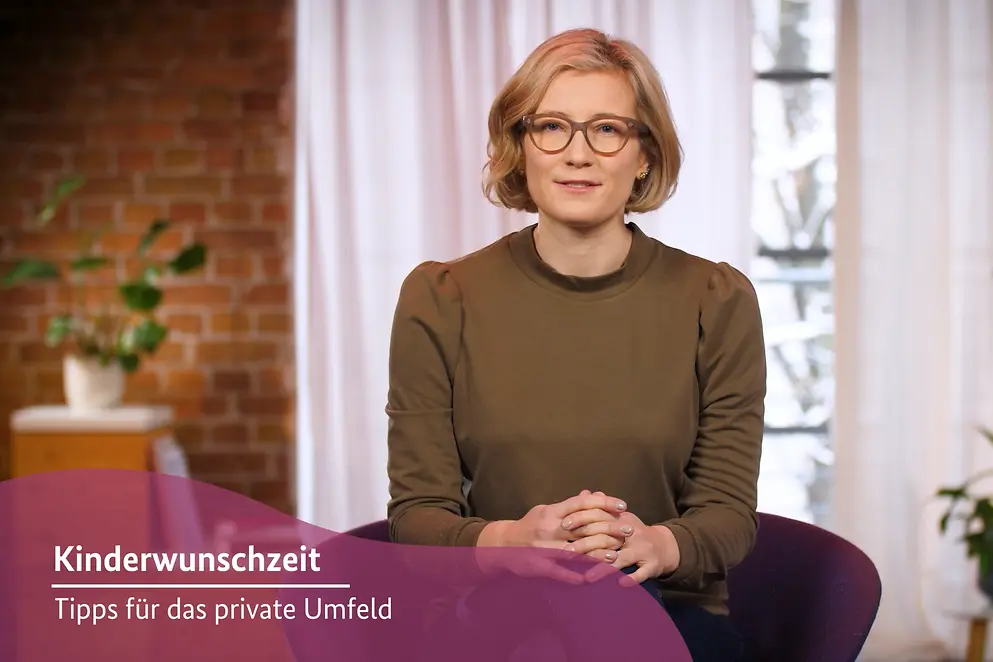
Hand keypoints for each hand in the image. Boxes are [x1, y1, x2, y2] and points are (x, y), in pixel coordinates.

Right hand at [476, 490, 627, 583]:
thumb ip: (570, 505)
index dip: (604, 503)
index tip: (622, 506)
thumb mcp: (548, 510)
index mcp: (552, 512)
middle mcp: (550, 528)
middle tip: (629, 529)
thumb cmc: (530, 524)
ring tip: (616, 554)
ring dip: (597, 554)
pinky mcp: (540, 566)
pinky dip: (576, 576)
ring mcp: (545, 548)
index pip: (582, 504)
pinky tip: (592, 579)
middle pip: (584, 526)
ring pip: (575, 550)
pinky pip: (561, 572)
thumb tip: (592, 493)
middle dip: (609, 528)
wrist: (503, 544)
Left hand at [571, 512, 680, 585]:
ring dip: (603, 568)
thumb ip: (603, 508)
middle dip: (586, 546)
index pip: (600, 516)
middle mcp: (632, 533)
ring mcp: (643, 549)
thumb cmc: (635, 533)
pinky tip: (619, 584)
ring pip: (621, 558)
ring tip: (587, 577)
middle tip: (567, 554)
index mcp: (623, 519)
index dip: (581, 519)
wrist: (665, 546)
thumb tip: (585, 493)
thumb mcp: (621, 518)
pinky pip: (641, 573)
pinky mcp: (652, 564)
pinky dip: (631, 578)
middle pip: (607, 538)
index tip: (563, 525)